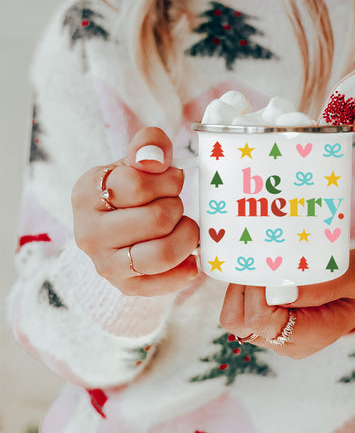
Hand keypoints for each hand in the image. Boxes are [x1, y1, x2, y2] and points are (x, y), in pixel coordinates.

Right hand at [72, 127, 198, 295]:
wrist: (120, 223)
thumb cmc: (132, 188)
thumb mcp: (137, 160)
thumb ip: (148, 145)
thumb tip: (153, 159)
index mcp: (86, 193)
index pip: (138, 184)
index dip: (168, 180)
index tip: (172, 180)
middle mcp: (88, 233)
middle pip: (156, 219)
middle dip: (177, 206)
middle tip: (175, 204)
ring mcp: (105, 264)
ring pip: (162, 253)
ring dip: (186, 236)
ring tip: (184, 226)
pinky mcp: (125, 286)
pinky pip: (165, 282)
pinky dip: (186, 269)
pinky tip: (190, 256)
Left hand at [219, 249, 354, 358]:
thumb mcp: (353, 277)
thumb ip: (319, 286)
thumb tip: (278, 291)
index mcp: (310, 335)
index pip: (261, 321)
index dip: (255, 291)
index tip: (265, 264)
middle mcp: (288, 342)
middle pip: (240, 324)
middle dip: (240, 290)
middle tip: (257, 262)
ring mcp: (279, 336)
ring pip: (237, 318)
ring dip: (240, 289)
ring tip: (259, 265)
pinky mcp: (274, 324)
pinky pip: (245, 311)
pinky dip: (246, 291)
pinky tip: (262, 271)